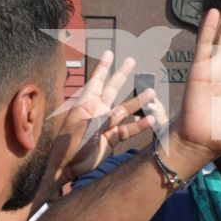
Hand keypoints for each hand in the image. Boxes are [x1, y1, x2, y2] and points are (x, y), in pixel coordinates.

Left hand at [49, 52, 158, 188]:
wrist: (68, 167)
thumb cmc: (70, 145)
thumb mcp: (85, 130)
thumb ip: (104, 119)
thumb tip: (123, 112)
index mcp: (86, 104)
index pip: (96, 81)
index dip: (103, 67)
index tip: (110, 52)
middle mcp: (97, 111)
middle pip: (113, 89)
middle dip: (122, 75)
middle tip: (132, 60)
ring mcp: (105, 124)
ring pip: (125, 109)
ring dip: (137, 102)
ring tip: (152, 93)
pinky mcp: (111, 138)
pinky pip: (128, 129)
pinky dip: (139, 125)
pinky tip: (150, 121)